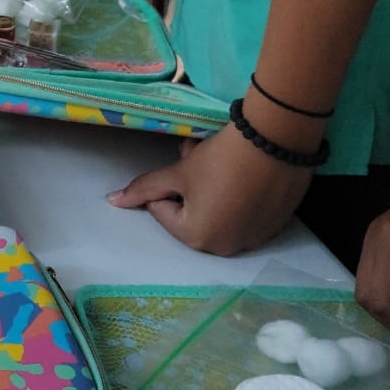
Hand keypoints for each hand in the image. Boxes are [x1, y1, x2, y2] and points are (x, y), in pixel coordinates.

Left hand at [109, 125, 311, 255]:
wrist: (276, 141)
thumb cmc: (220, 159)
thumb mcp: (178, 173)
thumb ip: (144, 189)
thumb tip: (113, 202)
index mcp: (197, 239)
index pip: (163, 211)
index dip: (168, 183)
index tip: (184, 164)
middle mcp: (225, 248)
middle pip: (191, 214)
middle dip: (188, 187)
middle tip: (199, 159)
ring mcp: (253, 238)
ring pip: (217, 212)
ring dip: (211, 190)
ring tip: (221, 161)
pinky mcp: (274, 225)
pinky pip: (244, 213)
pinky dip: (238, 196)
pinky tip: (245, 172)